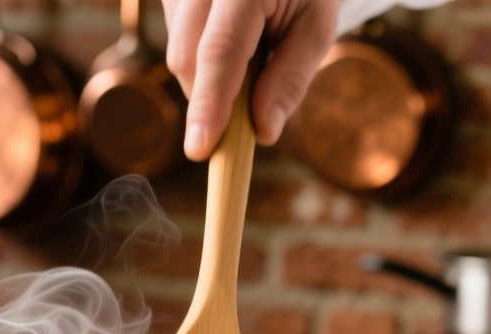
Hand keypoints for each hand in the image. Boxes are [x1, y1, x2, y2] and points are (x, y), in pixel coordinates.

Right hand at [163, 0, 339, 156]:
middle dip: (213, 100)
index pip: (220, 51)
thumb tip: (262, 132)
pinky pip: (176, 38)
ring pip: (178, 52)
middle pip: (187, 58)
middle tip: (250, 112)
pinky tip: (234, 40)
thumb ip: (290, 79)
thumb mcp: (314, 28)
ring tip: (252, 51)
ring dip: (210, 76)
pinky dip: (202, 57)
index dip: (210, 104)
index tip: (200, 149)